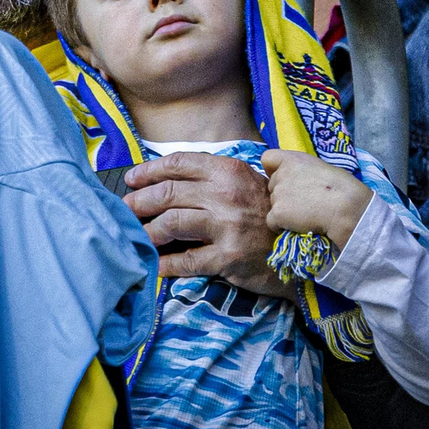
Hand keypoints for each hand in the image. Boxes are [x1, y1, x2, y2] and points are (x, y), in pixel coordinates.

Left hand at [122, 151, 289, 295]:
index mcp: (227, 170)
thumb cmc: (267, 213)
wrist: (303, 247)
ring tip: (137, 235)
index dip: (148, 171)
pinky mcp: (227, 256)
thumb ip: (211, 177)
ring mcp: (226, 226)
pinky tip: (155, 264)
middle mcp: (225, 194)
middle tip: (125, 209)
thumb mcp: (244, 182)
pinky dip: (165, 263)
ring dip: (147, 231)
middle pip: (167, 193)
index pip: (177, 164)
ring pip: (170, 224)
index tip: (131, 179)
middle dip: (139, 202)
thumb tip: (165, 180)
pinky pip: (185, 260)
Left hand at [260, 149, 372, 248]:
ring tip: (308, 213)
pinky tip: (300, 224)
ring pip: (274, 204)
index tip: (287, 179)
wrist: (345, 208)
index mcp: (293, 159)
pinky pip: (272, 222)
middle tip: (306, 202)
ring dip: (286, 211)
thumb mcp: (322, 169)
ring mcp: (277, 194)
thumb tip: (300, 181)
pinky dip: (283, 226)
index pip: (268, 158)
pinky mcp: (277, 213)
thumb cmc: (342, 189)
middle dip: (285, 194)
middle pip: (273, 186)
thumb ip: (303, 172)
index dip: (274, 170)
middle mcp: (281, 174)